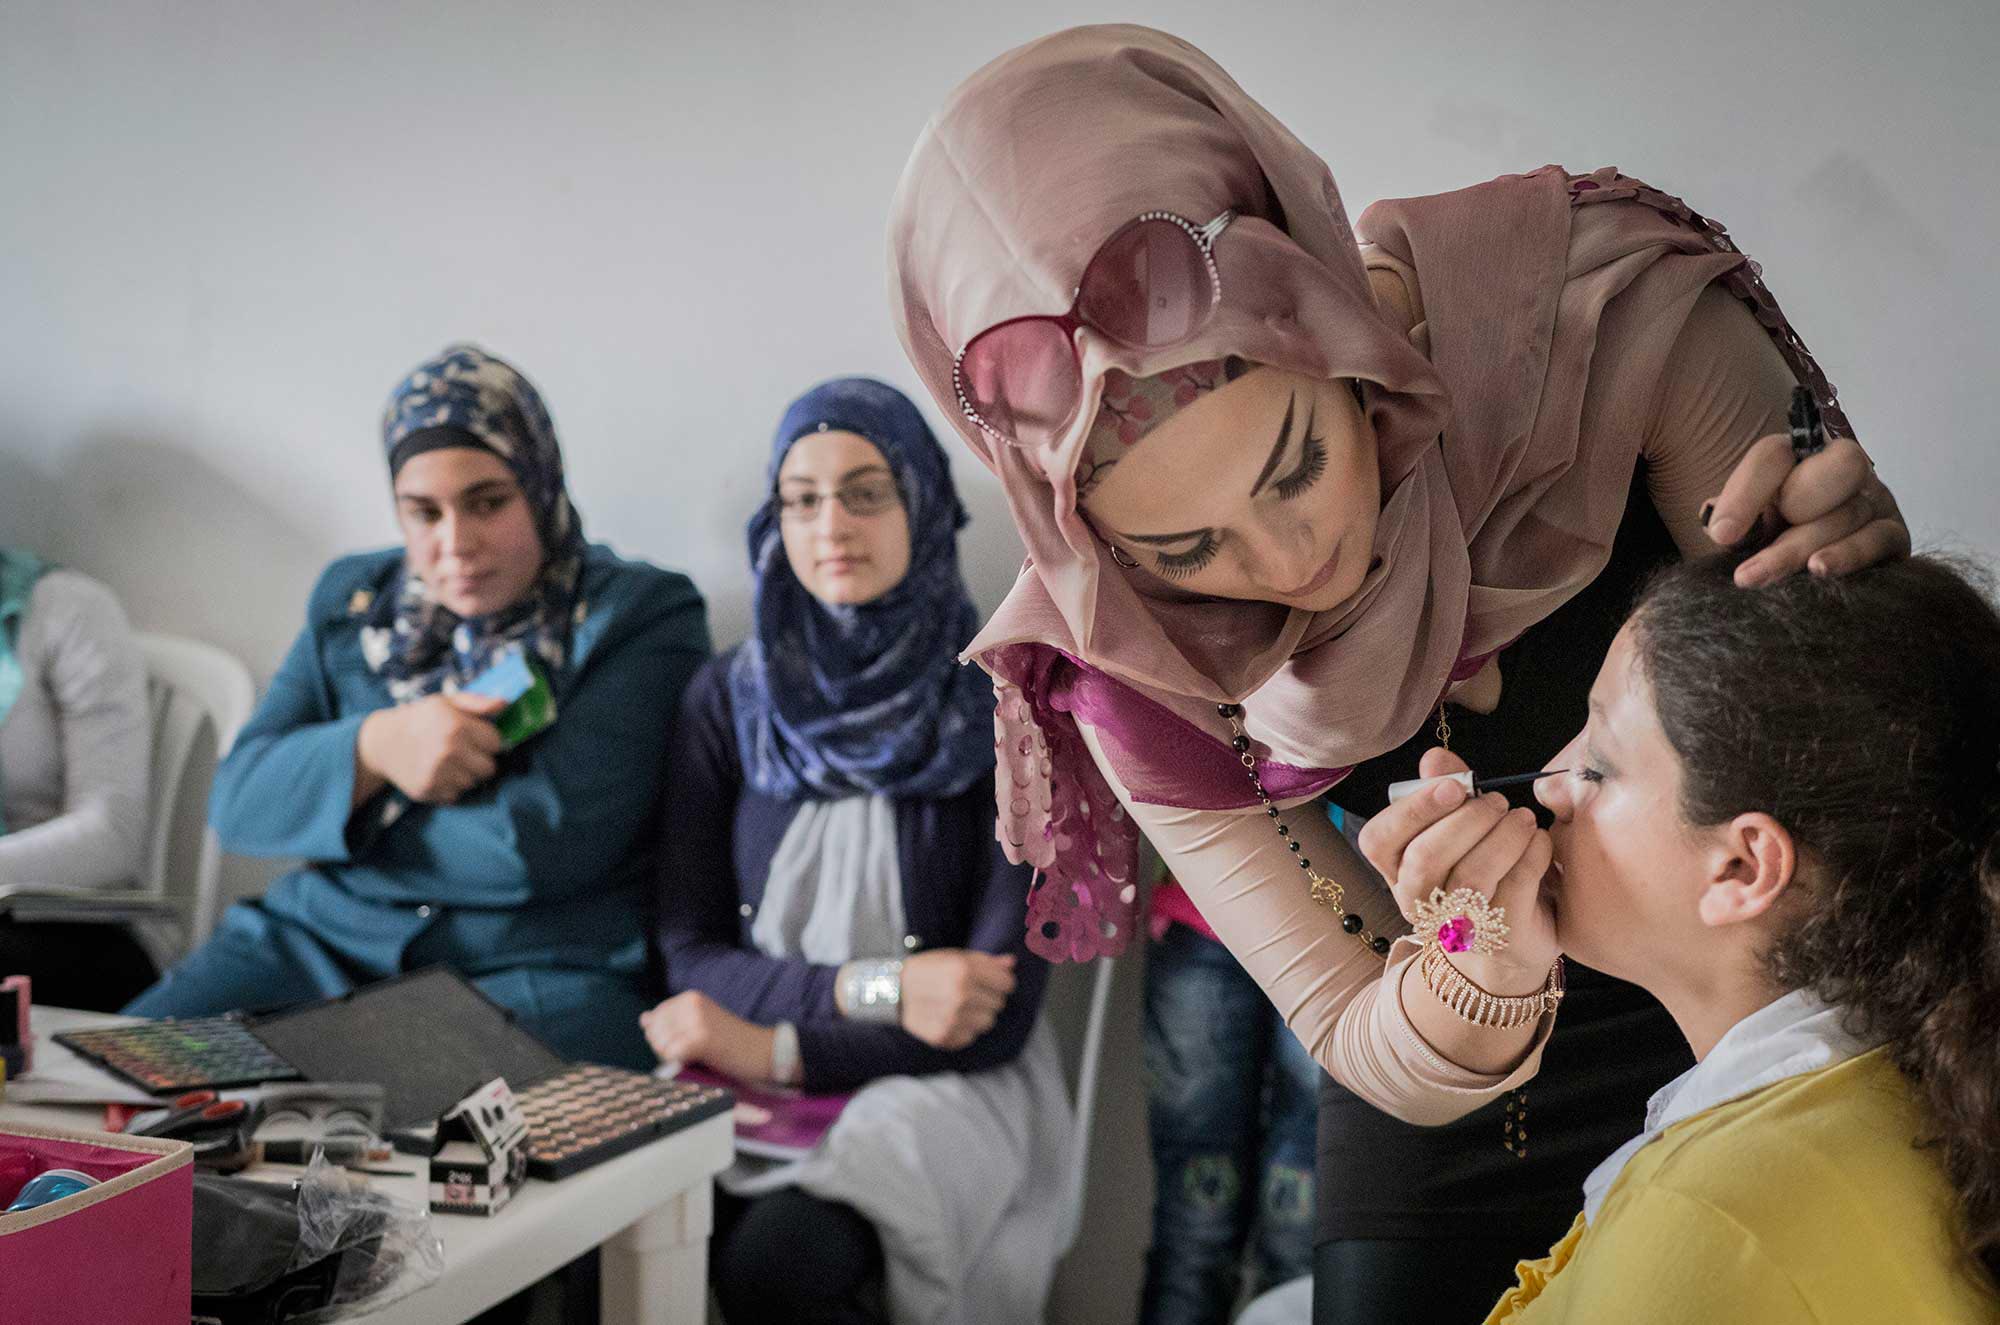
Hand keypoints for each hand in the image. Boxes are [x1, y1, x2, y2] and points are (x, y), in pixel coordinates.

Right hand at [356, 691, 506, 803]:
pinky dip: (451, 786)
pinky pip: (456, 794)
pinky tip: (438, 772)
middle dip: (481, 759)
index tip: (476, 737)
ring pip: (473, 783)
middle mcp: (448, 751)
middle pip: (490, 768)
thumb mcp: (446, 702)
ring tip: (448, 760)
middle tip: (464, 751)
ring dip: (466, 774)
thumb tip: (505, 705)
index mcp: (456, 726)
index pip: (497, 742)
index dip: (488, 739)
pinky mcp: (428, 790)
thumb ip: (478, 702)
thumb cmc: (420, 718)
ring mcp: (438, 773)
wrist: (382, 742)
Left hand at [639, 991, 772, 1083]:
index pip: (655, 1019)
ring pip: (661, 1045)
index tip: (685, 1043)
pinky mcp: (702, 1038)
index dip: (663, 1037)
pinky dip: (682, 1063)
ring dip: (674, 1058)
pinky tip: (699, 1061)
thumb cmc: (732, 1041)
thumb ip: (671, 1020)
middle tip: (692, 1053)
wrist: (764, 1051)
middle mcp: (692, 1004)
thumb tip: (644, 1019)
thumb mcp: (699, 1024)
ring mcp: (697, 1020)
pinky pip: (673, 1055)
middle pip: (655, 1032)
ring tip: (697, 1056)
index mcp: (690, 997)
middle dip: (665, 1048)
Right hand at [898, 949, 1016, 1049]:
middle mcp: (960, 995)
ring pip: (988, 1022)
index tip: (990, 981)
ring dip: (978, 1015)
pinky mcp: (944, 1036)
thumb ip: (986, 961)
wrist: (892, 991)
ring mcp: (952, 1018)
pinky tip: (948, 1017)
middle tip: (969, 993)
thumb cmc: (927, 969)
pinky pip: (971, 1036)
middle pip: (999, 1003)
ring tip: (959, 1006)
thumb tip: (1012, 963)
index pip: (1007, 983)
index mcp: (964, 970)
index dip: (1000, 982)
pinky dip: (964, 1029)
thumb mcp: (954, 957)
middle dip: (989, 998)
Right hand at [1357, 748, 1559, 992]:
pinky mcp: (1498, 937)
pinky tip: (1540, 842)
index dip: (1413, 809)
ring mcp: (1456, 924)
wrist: (1511, 942)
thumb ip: (1446, 790)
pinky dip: (1531, 855)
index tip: (1455, 786)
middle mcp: (1416, 900)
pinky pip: (1514, 888)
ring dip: (1503, 836)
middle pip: (1426, 857)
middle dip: (1468, 820)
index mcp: (1396, 870)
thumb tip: (1435, 758)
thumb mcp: (1458, 830)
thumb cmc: (1481, 873)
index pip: (1379, 840)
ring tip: (1523, 819)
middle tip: (1498, 802)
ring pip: (1472, 875)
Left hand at [1704, 431, 1908, 586]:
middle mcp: (1843, 468)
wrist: (1804, 574)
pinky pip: (1879, 538)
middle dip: (1798, 504)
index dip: (1746, 492)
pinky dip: (1847, 555)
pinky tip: (1818, 569)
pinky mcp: (1893, 534)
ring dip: (1798, 548)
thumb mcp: (1742, 524)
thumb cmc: (1765, 540)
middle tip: (1758, 543)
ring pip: (1849, 512)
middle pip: (1841, 464)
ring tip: (1758, 576)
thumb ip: (1730, 518)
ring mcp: (1874, 498)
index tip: (1721, 535)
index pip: (1774, 455)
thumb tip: (1720, 524)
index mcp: (1797, 454)